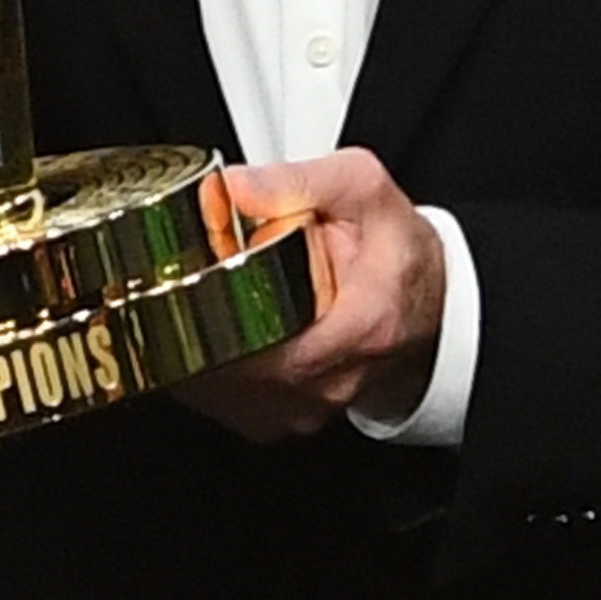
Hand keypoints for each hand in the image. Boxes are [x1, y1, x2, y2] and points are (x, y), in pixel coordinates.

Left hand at [180, 148, 444, 438]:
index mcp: (363, 325)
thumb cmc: (398, 249)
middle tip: (172, 294)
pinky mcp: (293, 417)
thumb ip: (297, 182)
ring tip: (184, 311)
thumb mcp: (361, 188)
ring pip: (227, 399)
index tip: (190, 293)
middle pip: (239, 377)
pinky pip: (231, 409)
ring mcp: (313, 407)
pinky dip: (205, 377)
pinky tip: (202, 340)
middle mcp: (336, 380)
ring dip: (194, 358)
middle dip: (195, 335)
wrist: (428, 298)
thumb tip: (235, 188)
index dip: (222, 327)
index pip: (277, 352)